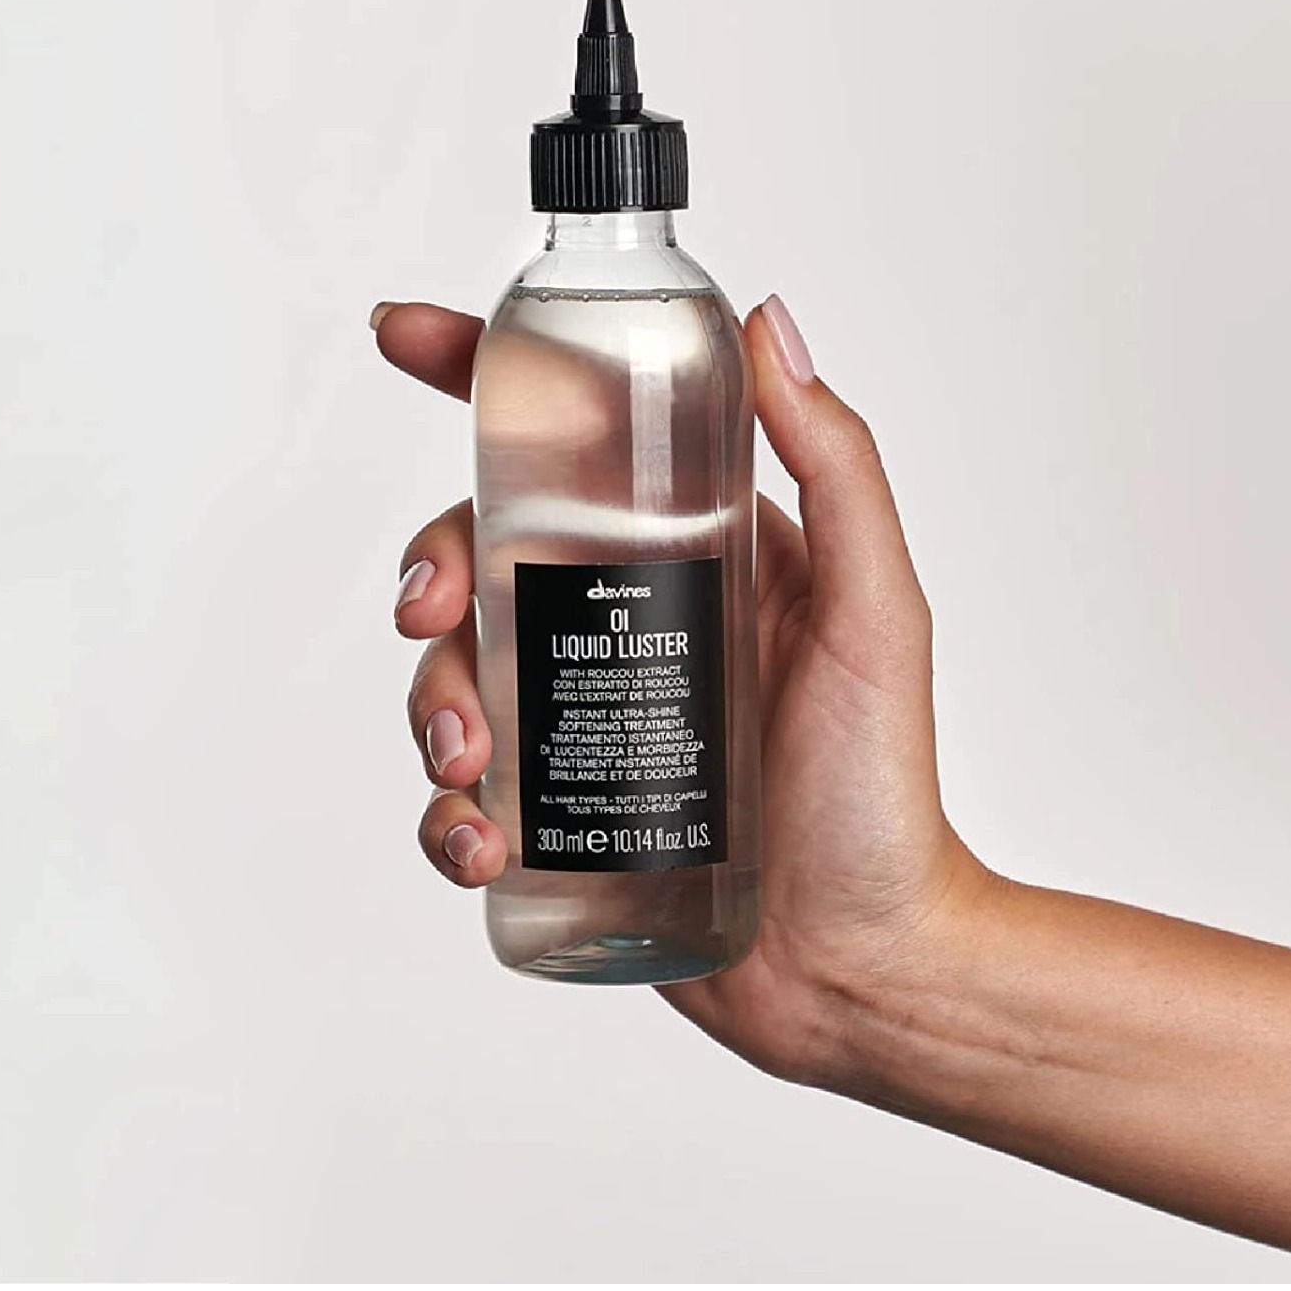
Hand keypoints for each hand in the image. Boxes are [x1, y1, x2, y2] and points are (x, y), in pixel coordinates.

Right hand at [373, 293, 984, 1092]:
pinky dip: (445, 811)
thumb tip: (769, 322)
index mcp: (691, 553)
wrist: (863, 967)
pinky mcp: (556, 813)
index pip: (578, 441)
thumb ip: (835, 465)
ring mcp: (583, 719)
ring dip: (430, 700)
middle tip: (431, 612)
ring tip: (471, 758)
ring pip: (455, 672)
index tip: (407, 338)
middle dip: (429, 567)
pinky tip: (480, 841)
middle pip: (484, 555)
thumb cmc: (883, 794)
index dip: (484, 380)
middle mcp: (626, 622)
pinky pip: (461, 793)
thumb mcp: (874, 611)